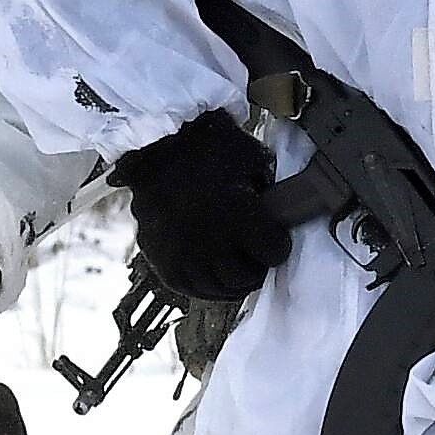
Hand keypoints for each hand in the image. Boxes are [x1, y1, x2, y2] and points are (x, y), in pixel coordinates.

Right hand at [112, 112, 288, 302]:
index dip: (278, 244)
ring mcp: (184, 255)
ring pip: (218, 288)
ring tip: (236, 265)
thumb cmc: (206, 147)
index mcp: (239, 216)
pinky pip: (189, 288)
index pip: (274, 253)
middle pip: (245, 277)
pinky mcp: (163, 261)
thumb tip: (279, 207)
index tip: (275, 238)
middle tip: (257, 256)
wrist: (155, 146)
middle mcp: (210, 242)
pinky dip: (205, 285)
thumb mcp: (251, 158)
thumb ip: (269, 188)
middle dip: (257, 267)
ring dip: (232, 280)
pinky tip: (212, 271)